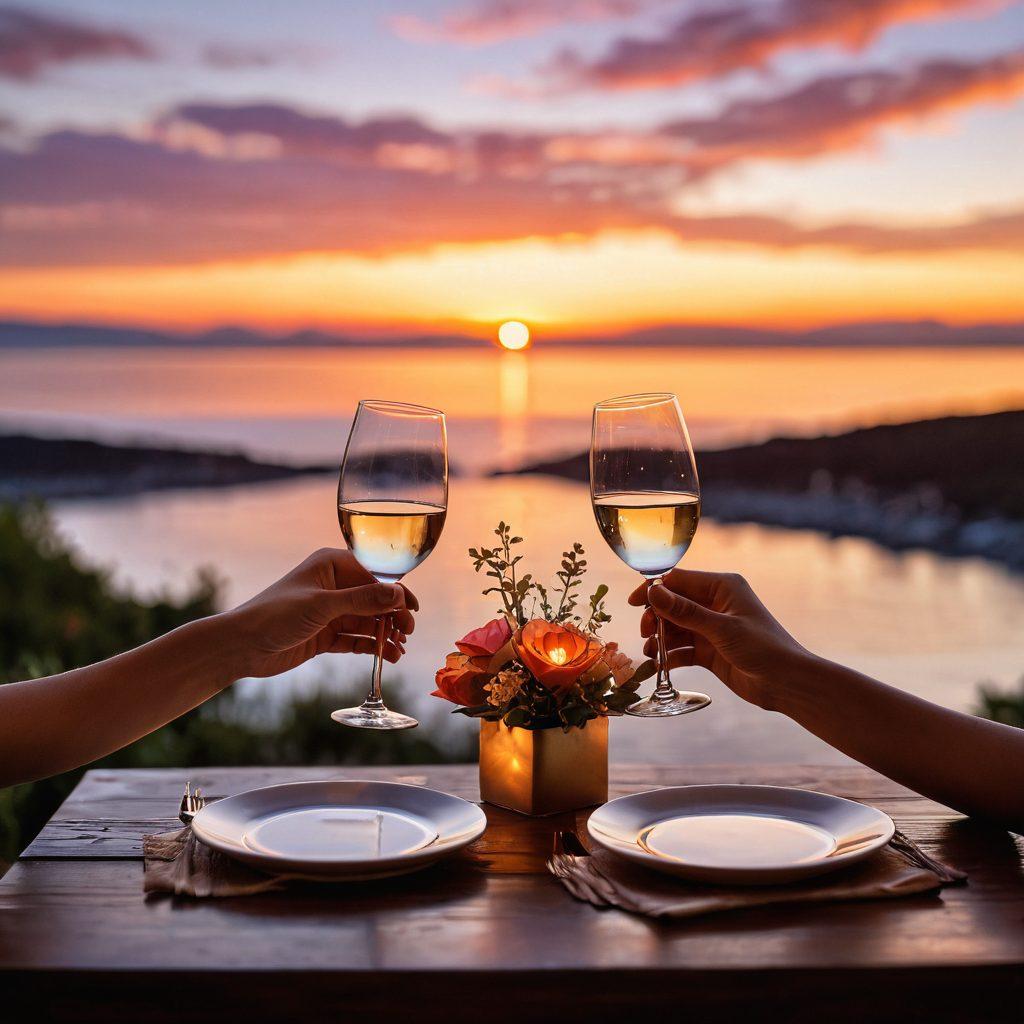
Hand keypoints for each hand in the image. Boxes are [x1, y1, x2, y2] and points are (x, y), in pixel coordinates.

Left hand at [222, 548, 417, 678]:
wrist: (240, 646)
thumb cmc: (275, 615)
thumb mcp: (322, 606)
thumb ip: (363, 601)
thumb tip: (399, 595)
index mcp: (332, 566)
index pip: (375, 576)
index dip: (396, 592)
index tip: (413, 610)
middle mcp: (333, 586)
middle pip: (374, 600)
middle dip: (392, 617)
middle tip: (407, 634)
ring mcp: (330, 612)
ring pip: (368, 622)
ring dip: (385, 635)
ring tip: (399, 650)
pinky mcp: (326, 635)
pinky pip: (356, 639)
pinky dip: (372, 647)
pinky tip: (387, 656)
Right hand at [629, 570, 811, 710]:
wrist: (787, 684)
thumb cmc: (763, 648)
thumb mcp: (721, 628)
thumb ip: (685, 611)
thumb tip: (653, 592)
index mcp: (721, 587)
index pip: (678, 581)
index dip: (654, 590)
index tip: (633, 603)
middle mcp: (715, 603)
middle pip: (672, 604)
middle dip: (656, 618)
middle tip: (646, 634)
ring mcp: (711, 628)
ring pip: (675, 628)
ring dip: (660, 639)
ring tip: (652, 653)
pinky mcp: (710, 650)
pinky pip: (682, 649)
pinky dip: (670, 655)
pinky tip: (660, 665)